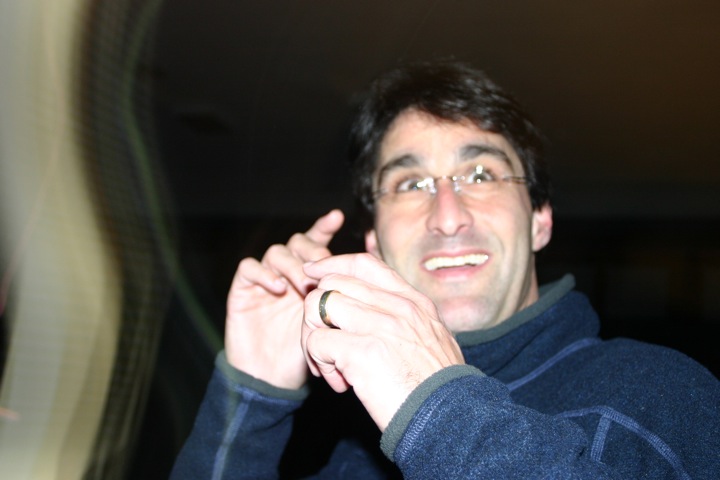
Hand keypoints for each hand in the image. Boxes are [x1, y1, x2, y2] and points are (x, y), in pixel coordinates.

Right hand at [225, 209, 343, 389]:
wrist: (273, 380)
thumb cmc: (307, 355)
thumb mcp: (332, 323)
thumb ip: (344, 297)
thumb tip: (370, 271)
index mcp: (310, 277)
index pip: (316, 243)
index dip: (324, 227)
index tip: (337, 217)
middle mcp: (287, 274)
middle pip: (298, 242)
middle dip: (313, 252)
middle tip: (323, 269)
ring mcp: (264, 281)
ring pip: (276, 252)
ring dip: (292, 264)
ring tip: (304, 284)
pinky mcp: (242, 291)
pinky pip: (249, 268)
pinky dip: (264, 273)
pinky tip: (278, 288)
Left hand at [301, 253, 463, 429]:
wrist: (450, 417)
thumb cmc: (440, 388)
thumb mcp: (433, 338)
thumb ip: (406, 319)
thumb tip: (375, 309)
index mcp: (413, 301)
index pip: (363, 264)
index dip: (332, 265)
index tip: (314, 273)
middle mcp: (396, 306)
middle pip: (332, 283)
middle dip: (317, 312)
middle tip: (324, 344)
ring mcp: (379, 325)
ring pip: (317, 307)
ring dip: (313, 337)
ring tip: (330, 366)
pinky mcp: (361, 351)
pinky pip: (317, 343)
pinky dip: (320, 364)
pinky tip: (341, 384)